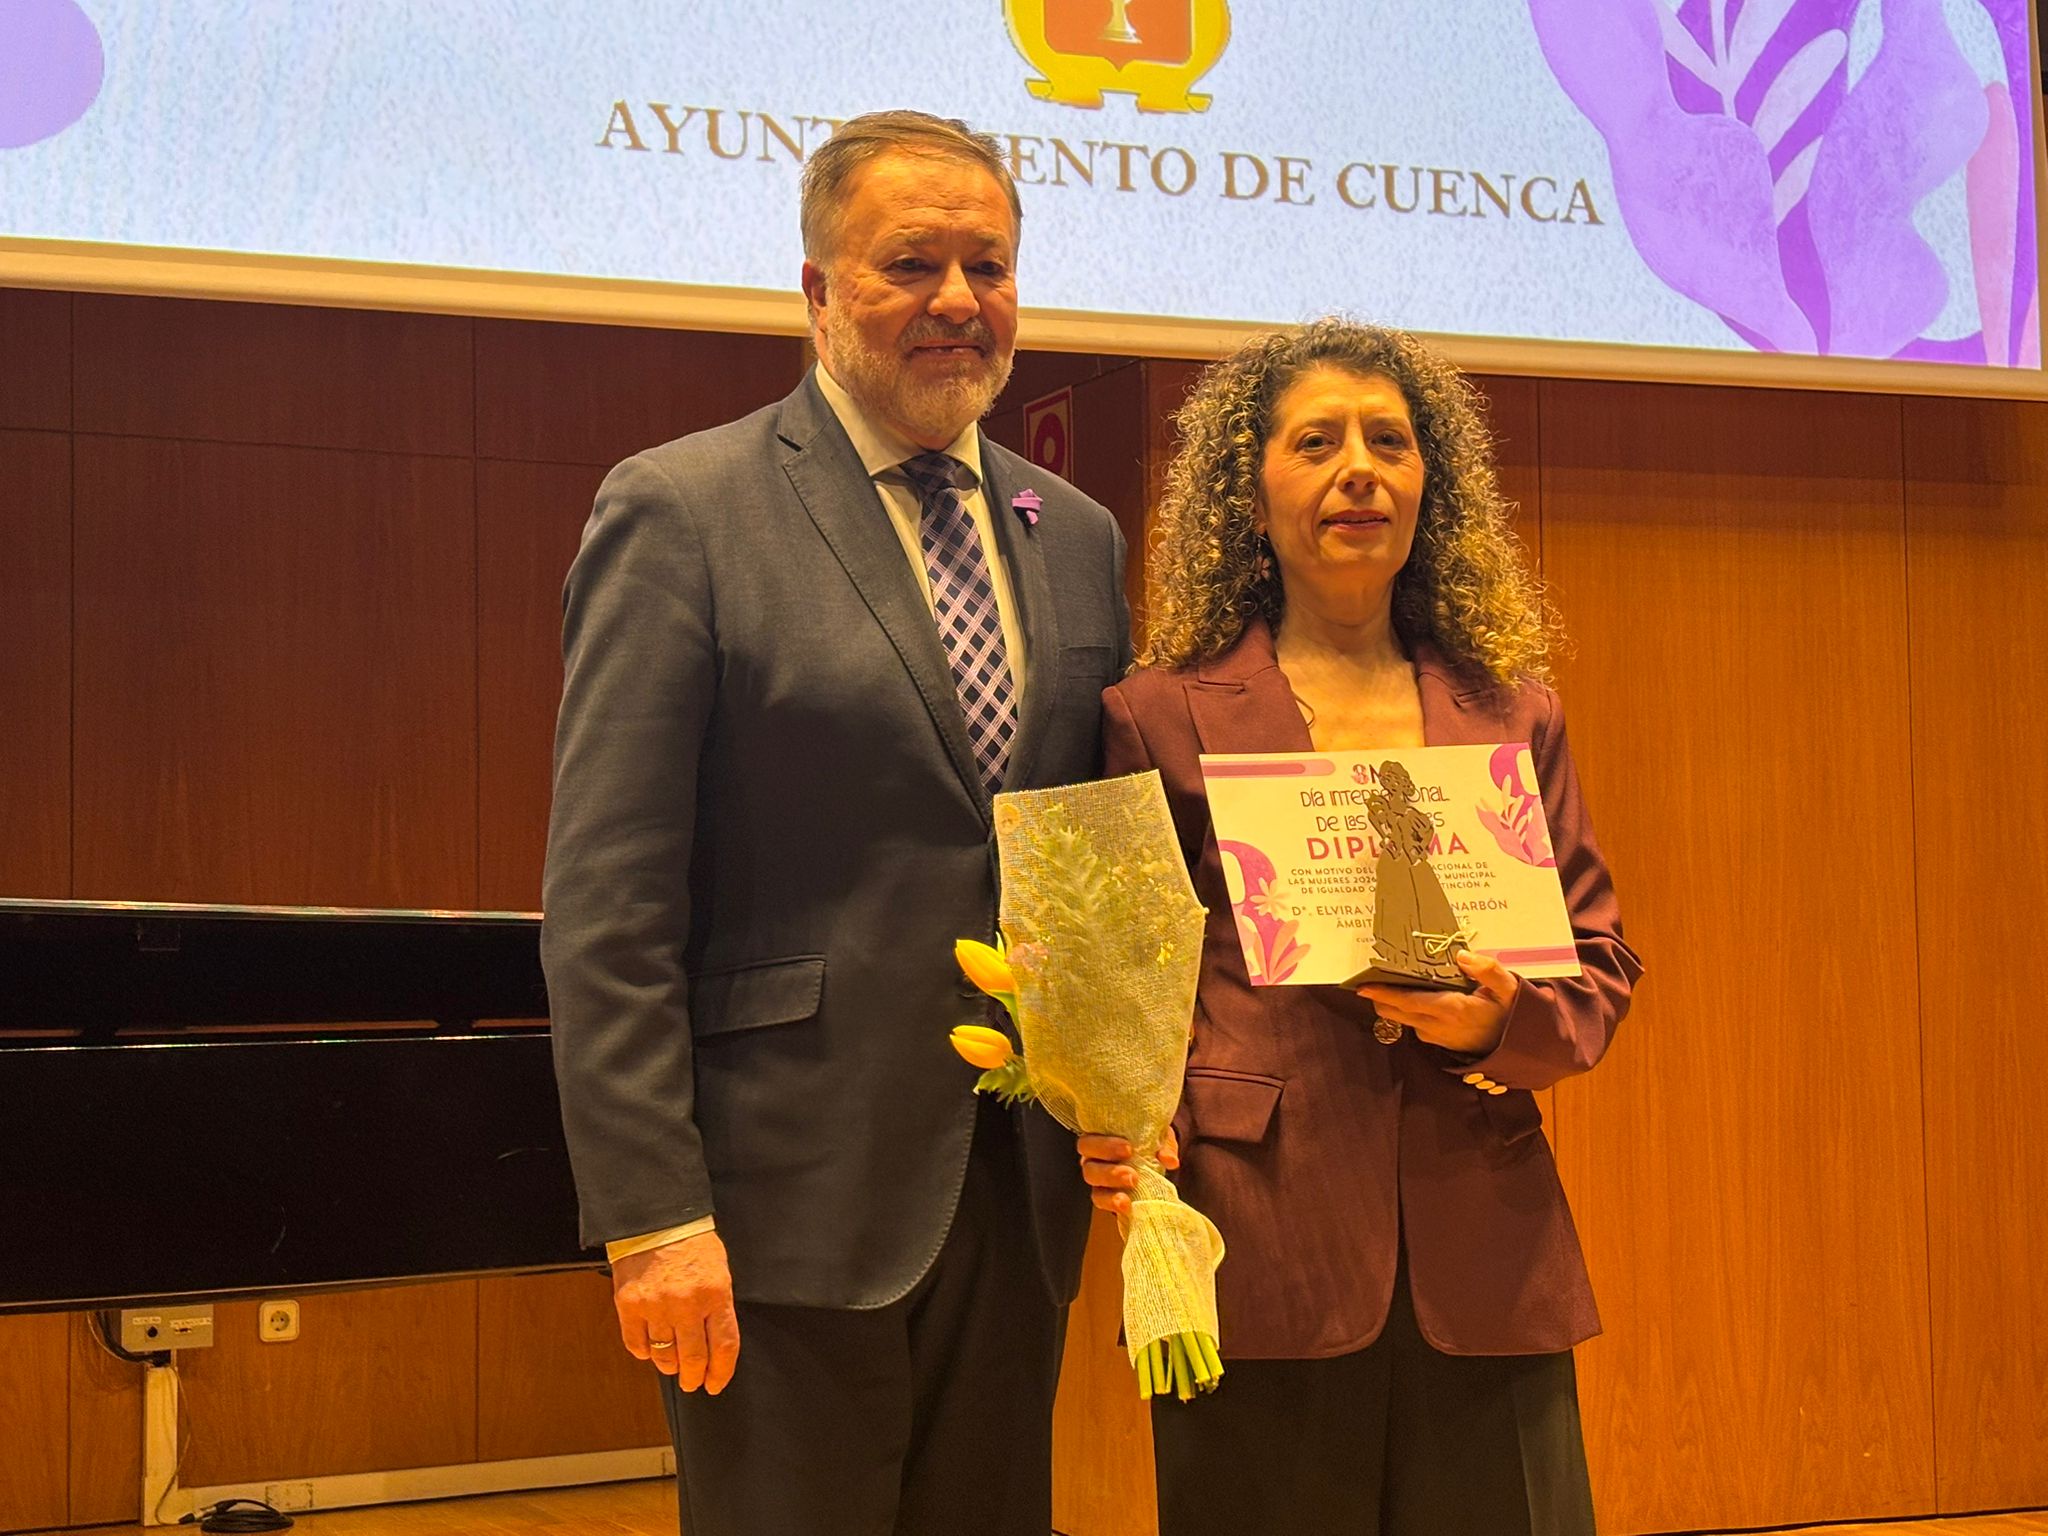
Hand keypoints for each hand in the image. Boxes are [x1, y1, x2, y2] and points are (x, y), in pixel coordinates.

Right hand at [610, 1228, 739, 1392]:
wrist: (655, 1219)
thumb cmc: (691, 1243)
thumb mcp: (719, 1271)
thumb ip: (719, 1307)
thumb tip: (715, 1345)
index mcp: (716, 1294)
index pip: (724, 1346)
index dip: (721, 1372)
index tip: (716, 1384)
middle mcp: (686, 1304)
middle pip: (693, 1359)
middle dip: (693, 1377)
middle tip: (692, 1382)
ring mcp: (656, 1305)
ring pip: (663, 1355)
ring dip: (669, 1366)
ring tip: (672, 1364)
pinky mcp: (629, 1304)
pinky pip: (636, 1343)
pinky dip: (644, 1351)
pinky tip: (650, 1347)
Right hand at [1076, 1126, 1179, 1216]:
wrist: (1154, 1158)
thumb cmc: (1148, 1139)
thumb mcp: (1158, 1135)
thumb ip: (1163, 1144)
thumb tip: (1170, 1160)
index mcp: (1098, 1140)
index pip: (1088, 1142)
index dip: (1105, 1146)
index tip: (1128, 1149)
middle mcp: (1093, 1161)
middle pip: (1088, 1168)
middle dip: (1110, 1172)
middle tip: (1132, 1176)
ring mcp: (1099, 1181)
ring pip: (1095, 1189)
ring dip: (1111, 1194)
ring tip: (1129, 1197)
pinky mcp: (1106, 1198)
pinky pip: (1103, 1203)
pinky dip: (1113, 1205)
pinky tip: (1128, 1207)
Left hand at [1356, 950, 1520, 1056]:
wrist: (1521, 1047)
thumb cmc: (1513, 1013)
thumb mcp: (1509, 988)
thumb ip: (1487, 970)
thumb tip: (1462, 955)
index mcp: (1453, 1009)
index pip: (1409, 1001)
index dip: (1384, 994)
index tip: (1363, 986)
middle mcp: (1440, 1025)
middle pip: (1397, 1013)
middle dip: (1380, 998)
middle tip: (1367, 981)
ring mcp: (1438, 1037)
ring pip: (1405, 1020)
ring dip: (1394, 1005)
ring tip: (1387, 985)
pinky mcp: (1440, 1043)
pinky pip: (1416, 1026)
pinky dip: (1408, 1013)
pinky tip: (1411, 999)